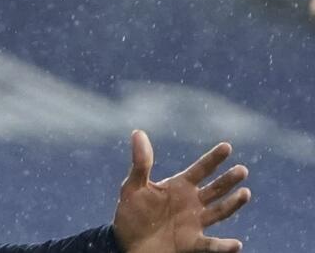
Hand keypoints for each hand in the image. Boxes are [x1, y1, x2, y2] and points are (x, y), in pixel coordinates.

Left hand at [114, 130, 250, 252]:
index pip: (200, 169)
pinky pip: (211, 245)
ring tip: (245, 193)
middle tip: (241, 170)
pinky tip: (235, 244)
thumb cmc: (131, 212)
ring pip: (219, 212)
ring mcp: (194, 223)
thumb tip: (138, 132)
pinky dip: (223, 246)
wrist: (128, 242)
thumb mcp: (133, 186)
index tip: (227, 146)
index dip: (213, 159)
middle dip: (228, 180)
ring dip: (232, 204)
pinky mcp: (192, 243)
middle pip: (215, 189)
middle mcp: (191, 202)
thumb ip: (140, 163)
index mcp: (179, 186)